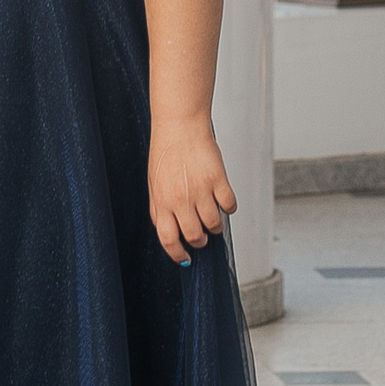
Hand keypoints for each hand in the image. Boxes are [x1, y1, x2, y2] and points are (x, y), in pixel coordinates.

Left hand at [148, 118, 237, 266]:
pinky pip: (230, 206)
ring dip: (215, 226)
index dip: (177, 254)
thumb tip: (168, 233)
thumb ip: (160, 209)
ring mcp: (200, 190)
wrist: (179, 126)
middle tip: (201, 234)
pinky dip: (228, 207)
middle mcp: (180, 200)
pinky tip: (222, 198)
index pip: (168, 240)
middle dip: (199, 240)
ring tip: (211, 214)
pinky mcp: (218, 180)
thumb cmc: (166, 154)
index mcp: (161, 202)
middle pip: (194, 236)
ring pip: (214, 225)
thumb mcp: (154, 184)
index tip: (185, 258)